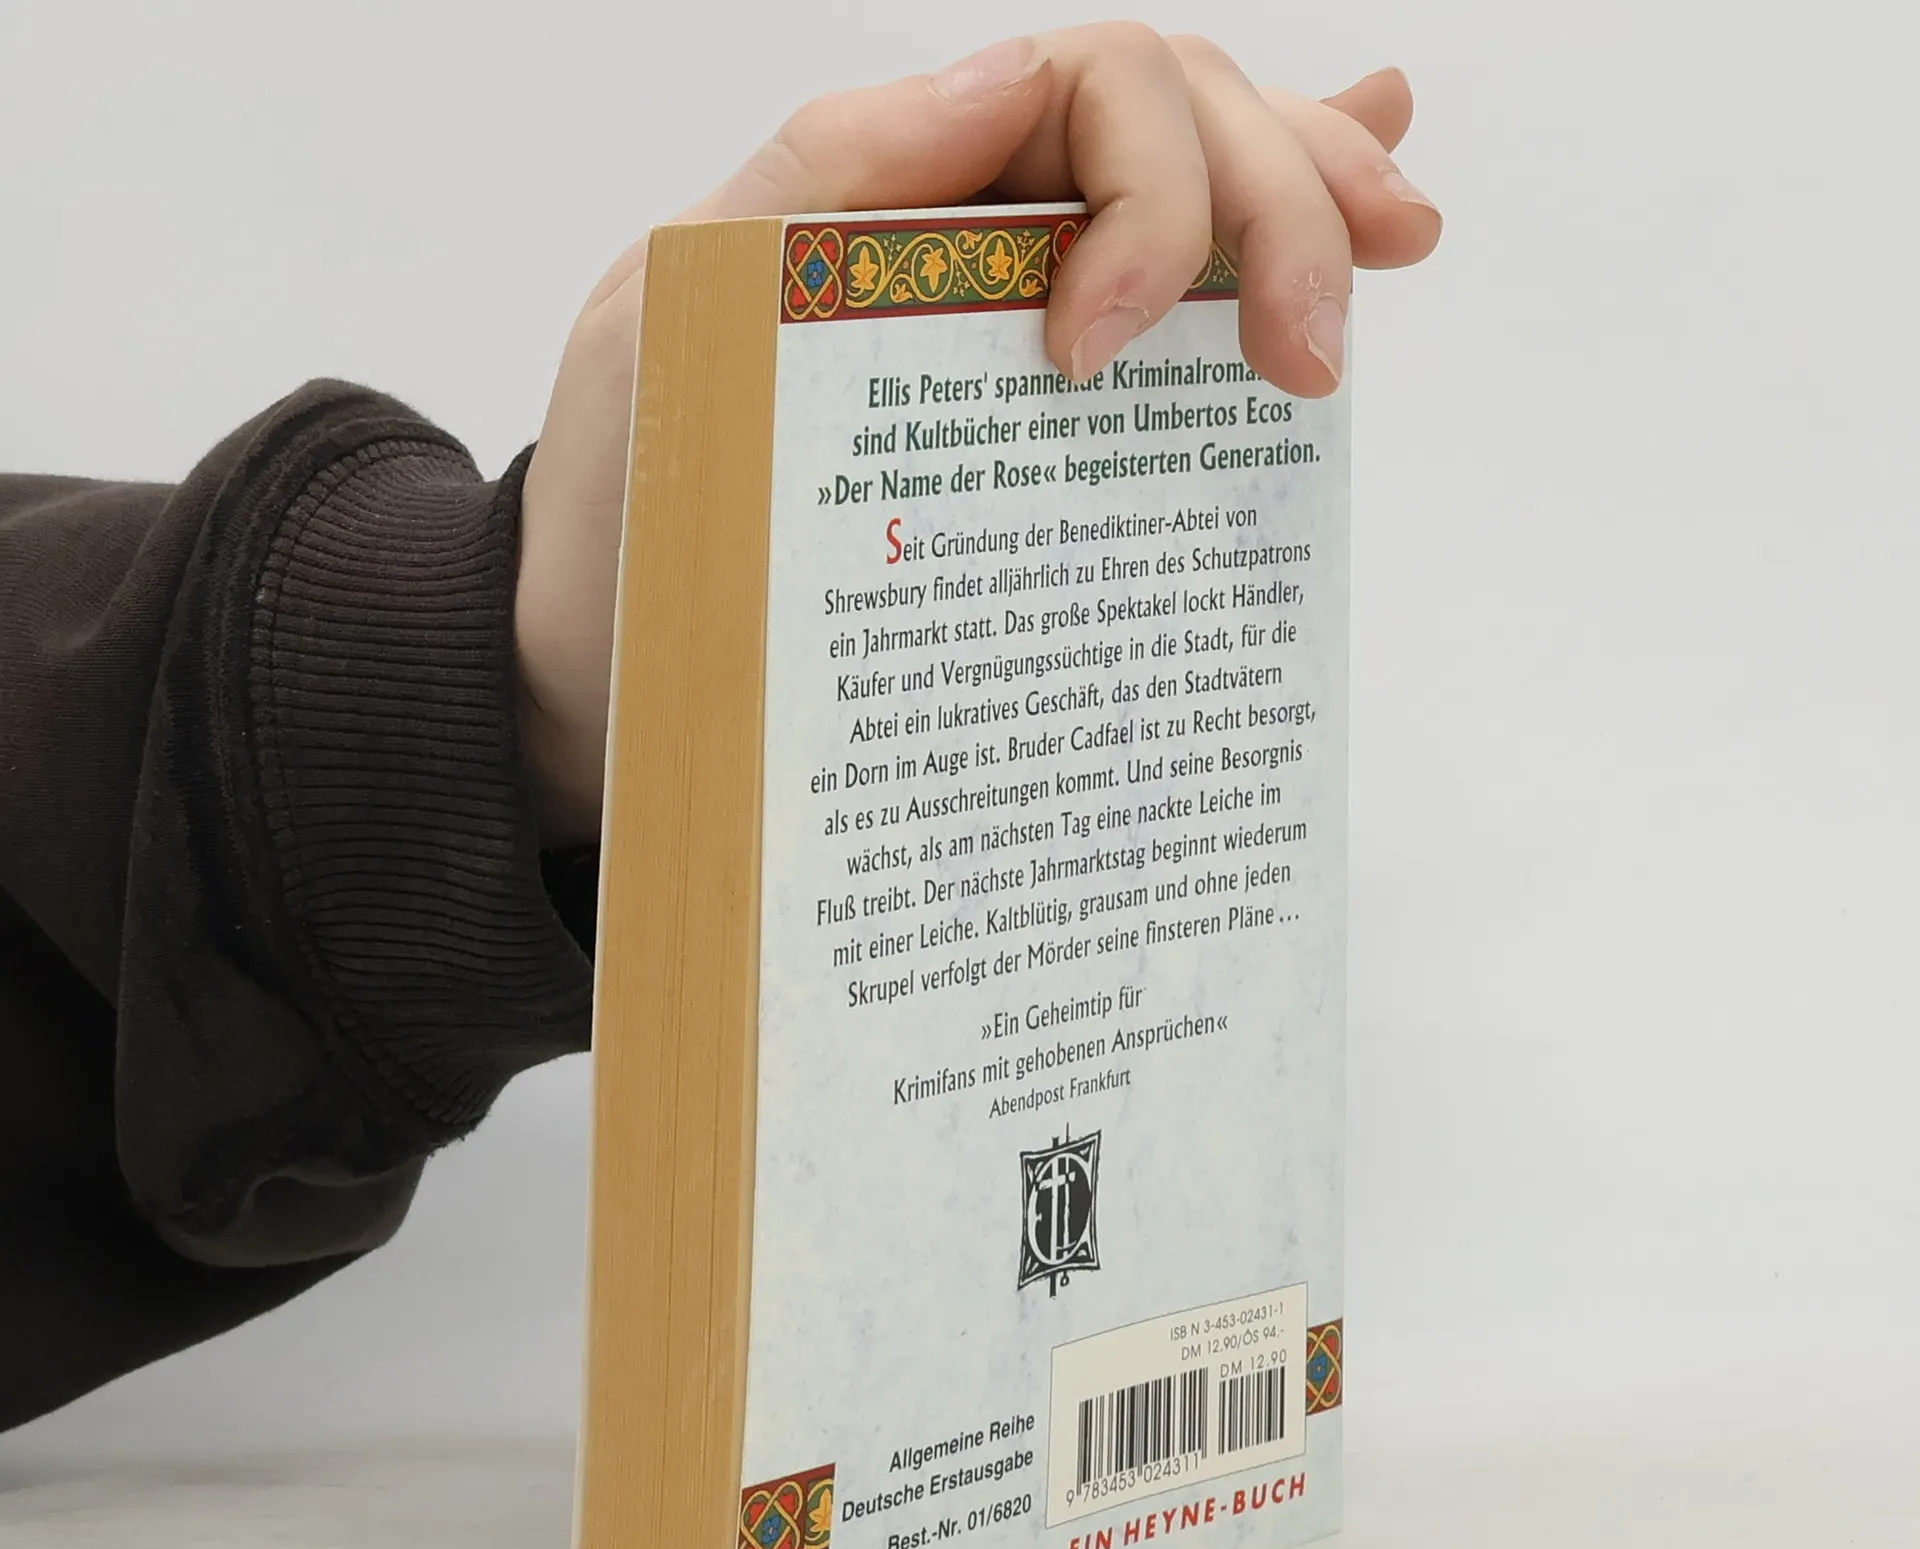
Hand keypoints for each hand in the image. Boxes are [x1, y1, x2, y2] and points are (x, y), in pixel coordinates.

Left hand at [514, 27, 1441, 844]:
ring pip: (1202, 195)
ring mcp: (1019, 311)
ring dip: (1313, 201)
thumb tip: (1014, 71)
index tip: (1093, 359)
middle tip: (1313, 359)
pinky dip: (1271, 245)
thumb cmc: (627, 506)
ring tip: (1398, 235)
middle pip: (1178, 127)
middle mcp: (976, 221)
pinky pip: (1174, 304)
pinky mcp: (1041, 418)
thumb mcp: (667, 319)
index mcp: (891, 179)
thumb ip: (818, 183)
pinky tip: (1370, 225)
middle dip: (1277, 206)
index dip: (1153, 191)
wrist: (611, 662)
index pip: (1095, 86)